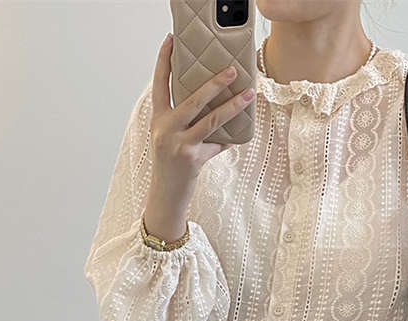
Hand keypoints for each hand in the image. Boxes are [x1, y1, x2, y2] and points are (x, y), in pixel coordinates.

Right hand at [144, 32, 255, 241]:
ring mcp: (179, 144)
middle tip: (232, 71)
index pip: (160, 83)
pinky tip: (238, 136)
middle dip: (214, 83)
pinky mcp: (192, 158)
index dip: (164, 60)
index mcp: (158, 118)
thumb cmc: (171, 163)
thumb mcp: (171, 137)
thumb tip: (213, 104)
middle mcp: (166, 128)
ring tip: (249, 95)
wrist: (166, 194)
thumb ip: (185, 120)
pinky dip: (228, 140)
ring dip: (233, 106)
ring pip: (210, 120)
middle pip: (193, 99)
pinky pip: (217, 144)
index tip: (171, 40)